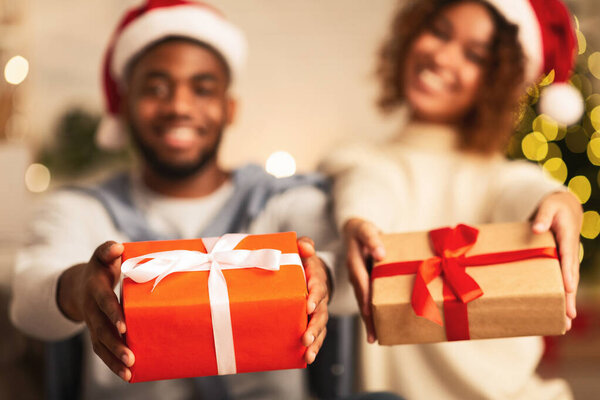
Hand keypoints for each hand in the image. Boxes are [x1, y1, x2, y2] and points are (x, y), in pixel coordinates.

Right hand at [57, 241, 134, 380]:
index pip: (104, 302)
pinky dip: (113, 365)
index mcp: (95, 289)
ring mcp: (93, 325)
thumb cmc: (101, 269)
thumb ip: (108, 250)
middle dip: (115, 344)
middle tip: (130, 356)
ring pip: (100, 345)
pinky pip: (102, 352)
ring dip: (114, 359)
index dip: (112, 314)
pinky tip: (128, 376)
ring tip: (129, 371)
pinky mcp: (97, 335)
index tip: (124, 326)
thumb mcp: (102, 256)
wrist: (80, 286)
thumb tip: (117, 246)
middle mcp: (91, 310)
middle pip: (101, 330)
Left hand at [297, 236, 329, 363]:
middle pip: (321, 312)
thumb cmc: (303, 260)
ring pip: (321, 326)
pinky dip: (314, 346)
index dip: (314, 295)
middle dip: (314, 326)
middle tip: (305, 337)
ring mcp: (320, 310)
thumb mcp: (303, 248)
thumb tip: (306, 247)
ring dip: (315, 340)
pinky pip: (318, 334)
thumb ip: (304, 244)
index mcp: (317, 278)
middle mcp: (321, 296)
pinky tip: (307, 359)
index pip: (318, 285)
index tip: (308, 305)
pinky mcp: (316, 320)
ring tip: (308, 354)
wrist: (312, 271)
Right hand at [343, 218, 385, 342]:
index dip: (365, 300)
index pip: (361, 284)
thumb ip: (372, 239)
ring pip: (362, 302)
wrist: (353, 230)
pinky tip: (377, 324)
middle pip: (361, 299)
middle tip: (373, 338)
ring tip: (375, 338)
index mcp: (353, 264)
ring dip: (368, 319)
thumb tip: (381, 254)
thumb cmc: (361, 230)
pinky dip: (370, 311)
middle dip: (366, 318)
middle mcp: (354, 275)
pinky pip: (366, 298)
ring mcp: (357, 280)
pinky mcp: (362, 283)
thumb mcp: (366, 229)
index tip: (368, 315)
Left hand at [532, 191, 582, 330]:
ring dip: (566, 302)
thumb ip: (543, 217)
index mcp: (568, 239)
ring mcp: (565, 260)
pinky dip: (558, 295)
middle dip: (569, 298)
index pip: (569, 258)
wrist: (563, 208)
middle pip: (570, 278)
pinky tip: (553, 311)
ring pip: (567, 284)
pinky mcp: (558, 263)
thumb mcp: (548, 207)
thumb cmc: (554, 207)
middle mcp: (569, 253)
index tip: (569, 288)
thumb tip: (536, 229)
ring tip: (564, 325)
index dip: (568, 274)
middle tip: (569, 318)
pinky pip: (558, 281)